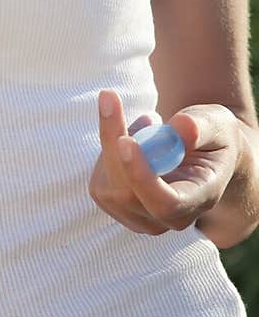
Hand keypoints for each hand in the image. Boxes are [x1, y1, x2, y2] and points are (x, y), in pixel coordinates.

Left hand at [88, 90, 241, 235]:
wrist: (203, 152)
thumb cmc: (212, 137)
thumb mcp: (216, 124)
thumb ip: (201, 127)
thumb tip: (179, 128)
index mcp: (200, 199)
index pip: (165, 203)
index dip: (142, 177)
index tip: (125, 140)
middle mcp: (170, 219)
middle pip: (127, 193)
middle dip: (112, 142)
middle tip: (111, 96)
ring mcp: (143, 219)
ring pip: (107, 187)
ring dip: (112, 141)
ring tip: (146, 121)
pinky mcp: (119, 208)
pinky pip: (99, 181)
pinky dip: (107, 150)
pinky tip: (132, 139)